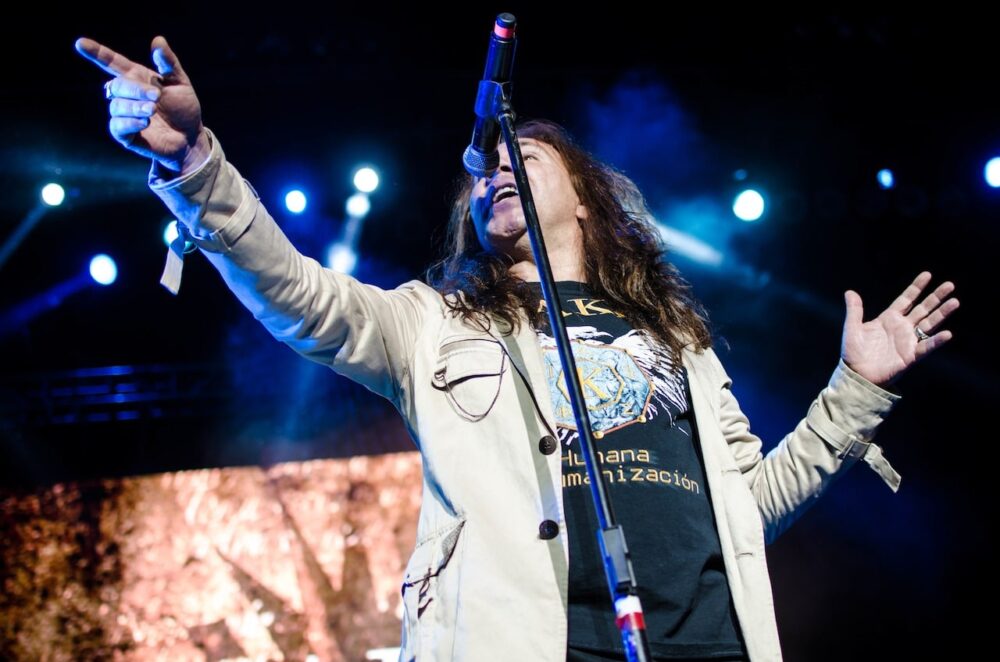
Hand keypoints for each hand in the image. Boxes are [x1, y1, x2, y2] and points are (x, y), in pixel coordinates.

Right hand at [75, 35, 205, 172]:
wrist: (191, 136)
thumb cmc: (183, 108)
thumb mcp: (180, 83)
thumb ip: (168, 63)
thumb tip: (158, 40)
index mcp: (136, 77)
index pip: (112, 62)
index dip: (97, 53)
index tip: (81, 44)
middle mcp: (126, 95)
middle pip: (117, 86)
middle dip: (136, 90)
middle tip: (157, 96)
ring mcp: (124, 115)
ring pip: (117, 106)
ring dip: (136, 107)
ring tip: (153, 110)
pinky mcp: (126, 135)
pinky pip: (117, 126)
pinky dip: (130, 122)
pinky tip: (145, 122)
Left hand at [841, 271, 958, 387]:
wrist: (857, 375)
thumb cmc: (853, 353)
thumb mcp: (852, 328)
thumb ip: (854, 310)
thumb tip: (850, 292)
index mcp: (889, 319)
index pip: (906, 299)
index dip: (916, 288)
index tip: (928, 275)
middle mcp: (902, 327)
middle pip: (922, 309)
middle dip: (935, 297)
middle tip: (950, 285)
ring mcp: (908, 341)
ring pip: (929, 324)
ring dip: (942, 313)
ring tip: (955, 302)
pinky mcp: (911, 355)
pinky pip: (926, 347)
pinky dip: (936, 341)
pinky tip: (947, 334)